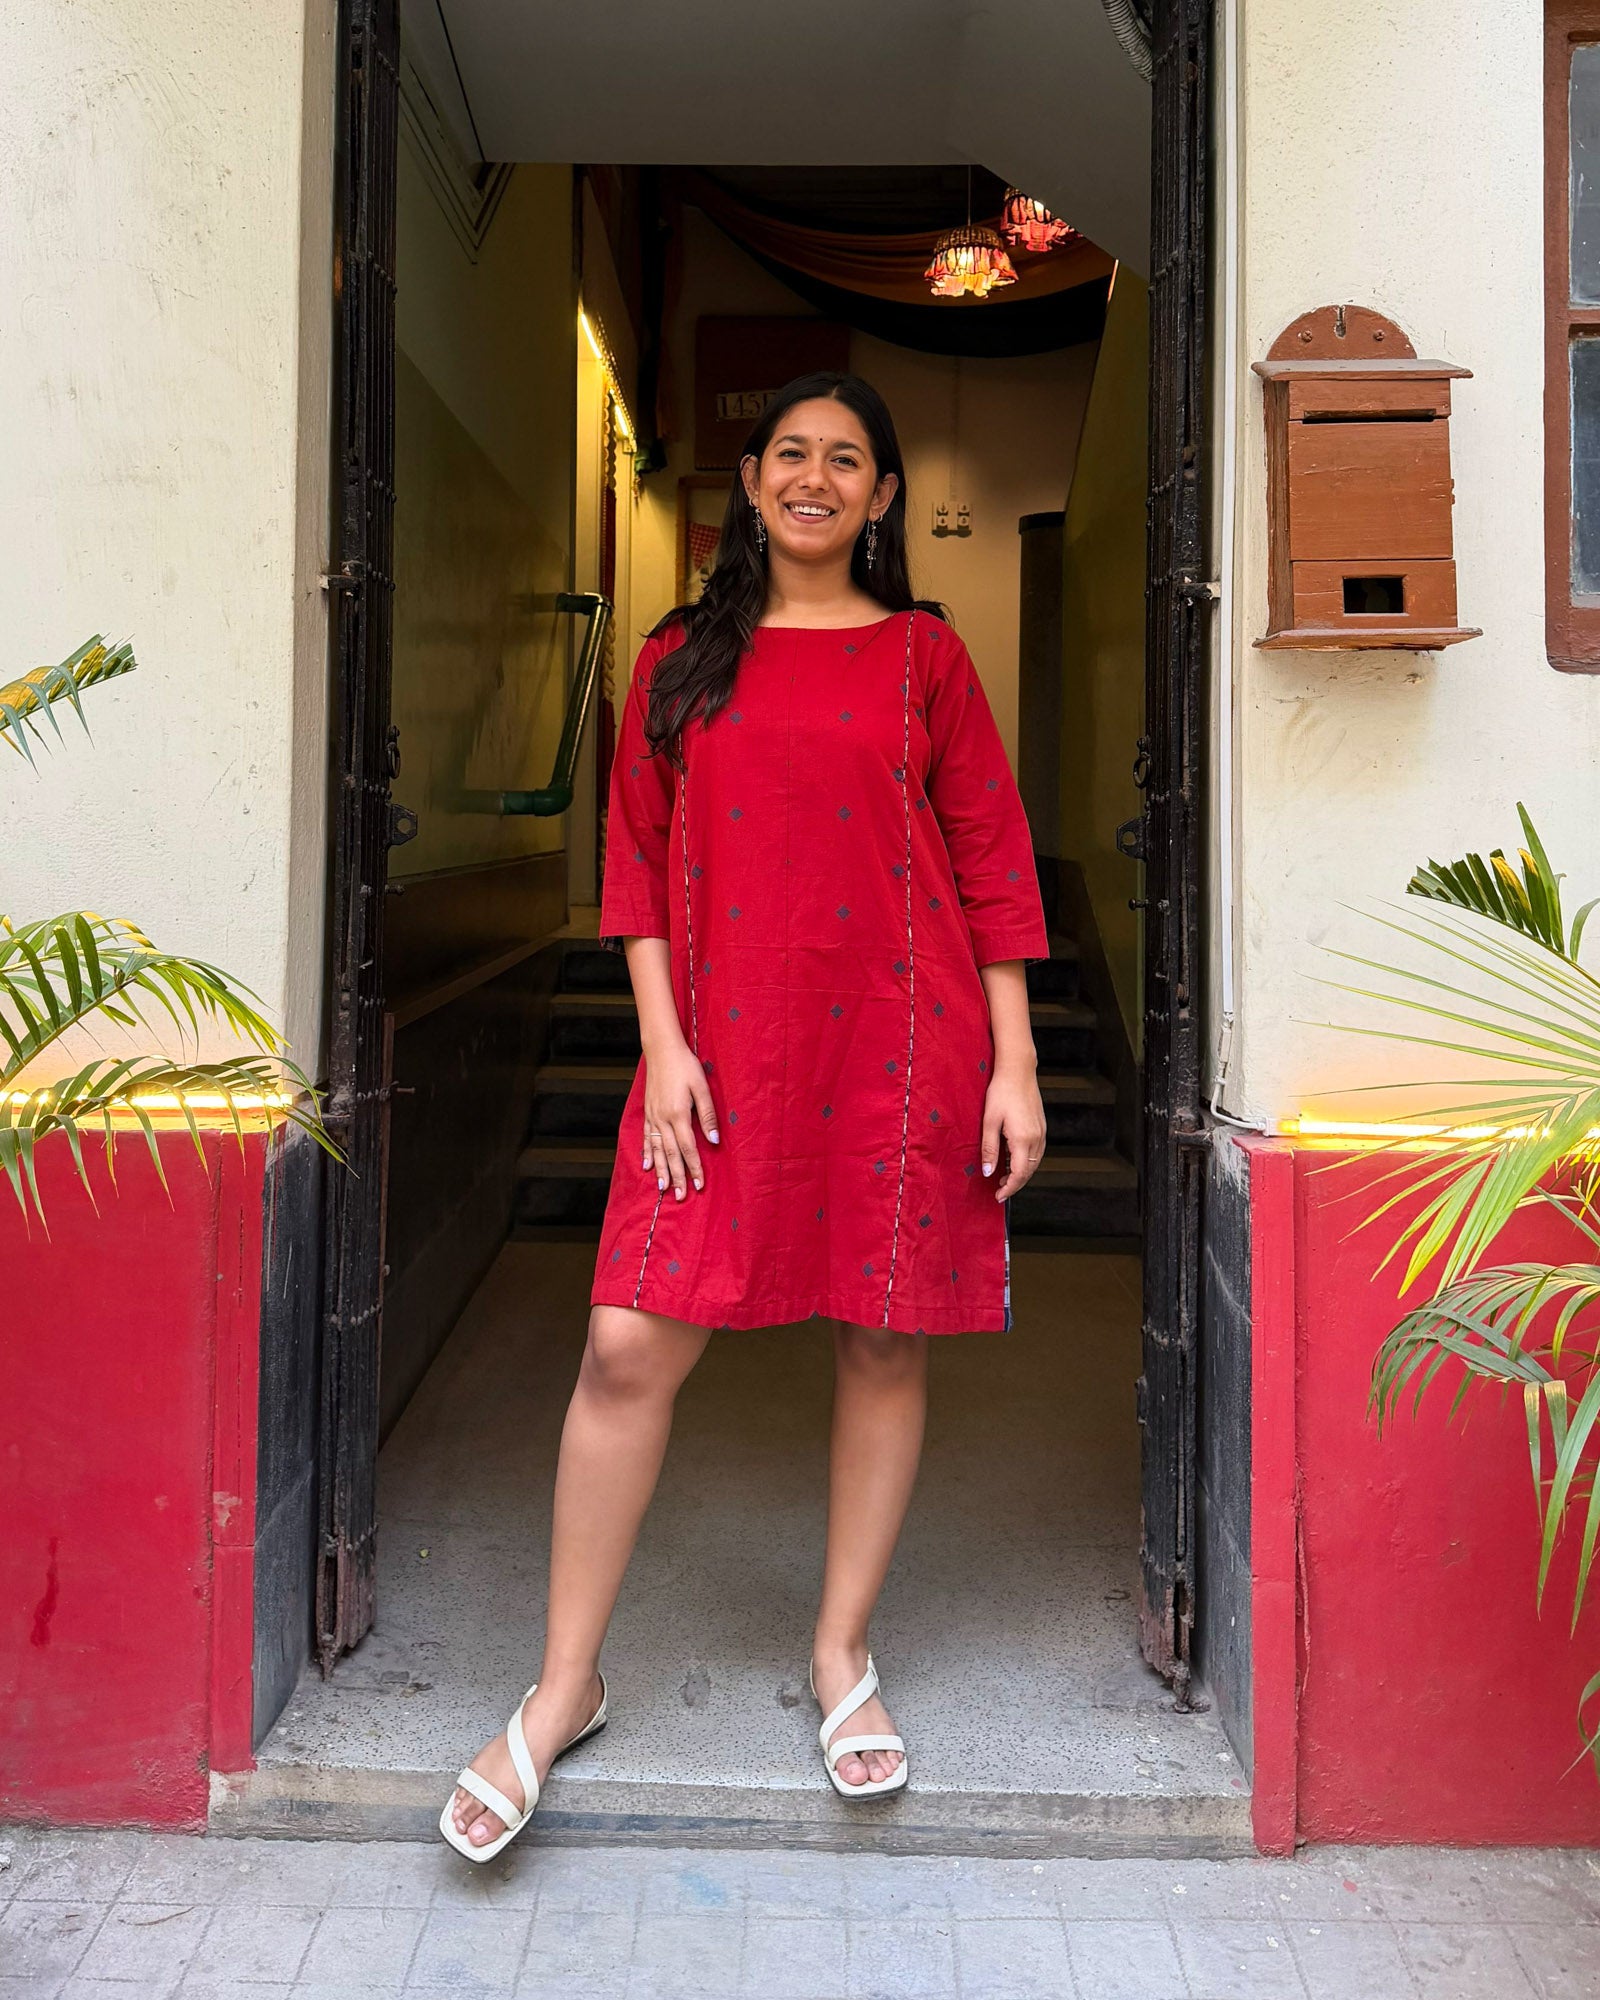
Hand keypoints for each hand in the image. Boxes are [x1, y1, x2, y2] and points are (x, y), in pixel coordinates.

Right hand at [641, 1038, 718, 1199]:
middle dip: (677, 1177)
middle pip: (671, 1155)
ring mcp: (653, 1117)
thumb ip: (707, 1115)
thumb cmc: (685, 1067)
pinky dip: (647, 1153)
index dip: (695, 1168)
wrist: (662, 1050)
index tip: (700, 1185)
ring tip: (663, 1189)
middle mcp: (663, 1119)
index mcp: (678, 1115)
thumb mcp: (702, 1087)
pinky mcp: (648, 1112)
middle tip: (682, 1196)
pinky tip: (647, 1166)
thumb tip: (713, 1140)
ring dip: (661, 1170)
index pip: (688, 1149)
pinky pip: (646, 1137)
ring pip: (657, 1150)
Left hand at [980, 1063, 1045, 1199]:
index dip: (1009, 1188)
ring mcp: (1041, 1132)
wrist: (1018, 1071)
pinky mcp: (1042, 1127)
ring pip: (1034, 1163)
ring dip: (1021, 1173)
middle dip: (1014, 1183)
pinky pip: (1036, 1152)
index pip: (1018, 1174)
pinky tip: (1013, 1159)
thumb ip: (989, 1149)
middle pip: (1028, 1172)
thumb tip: (988, 1172)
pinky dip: (1026, 1162)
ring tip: (1004, 1176)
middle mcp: (1036, 1138)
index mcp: (1022, 1139)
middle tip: (998, 1189)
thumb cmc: (1001, 1093)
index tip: (998, 1196)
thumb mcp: (989, 1122)